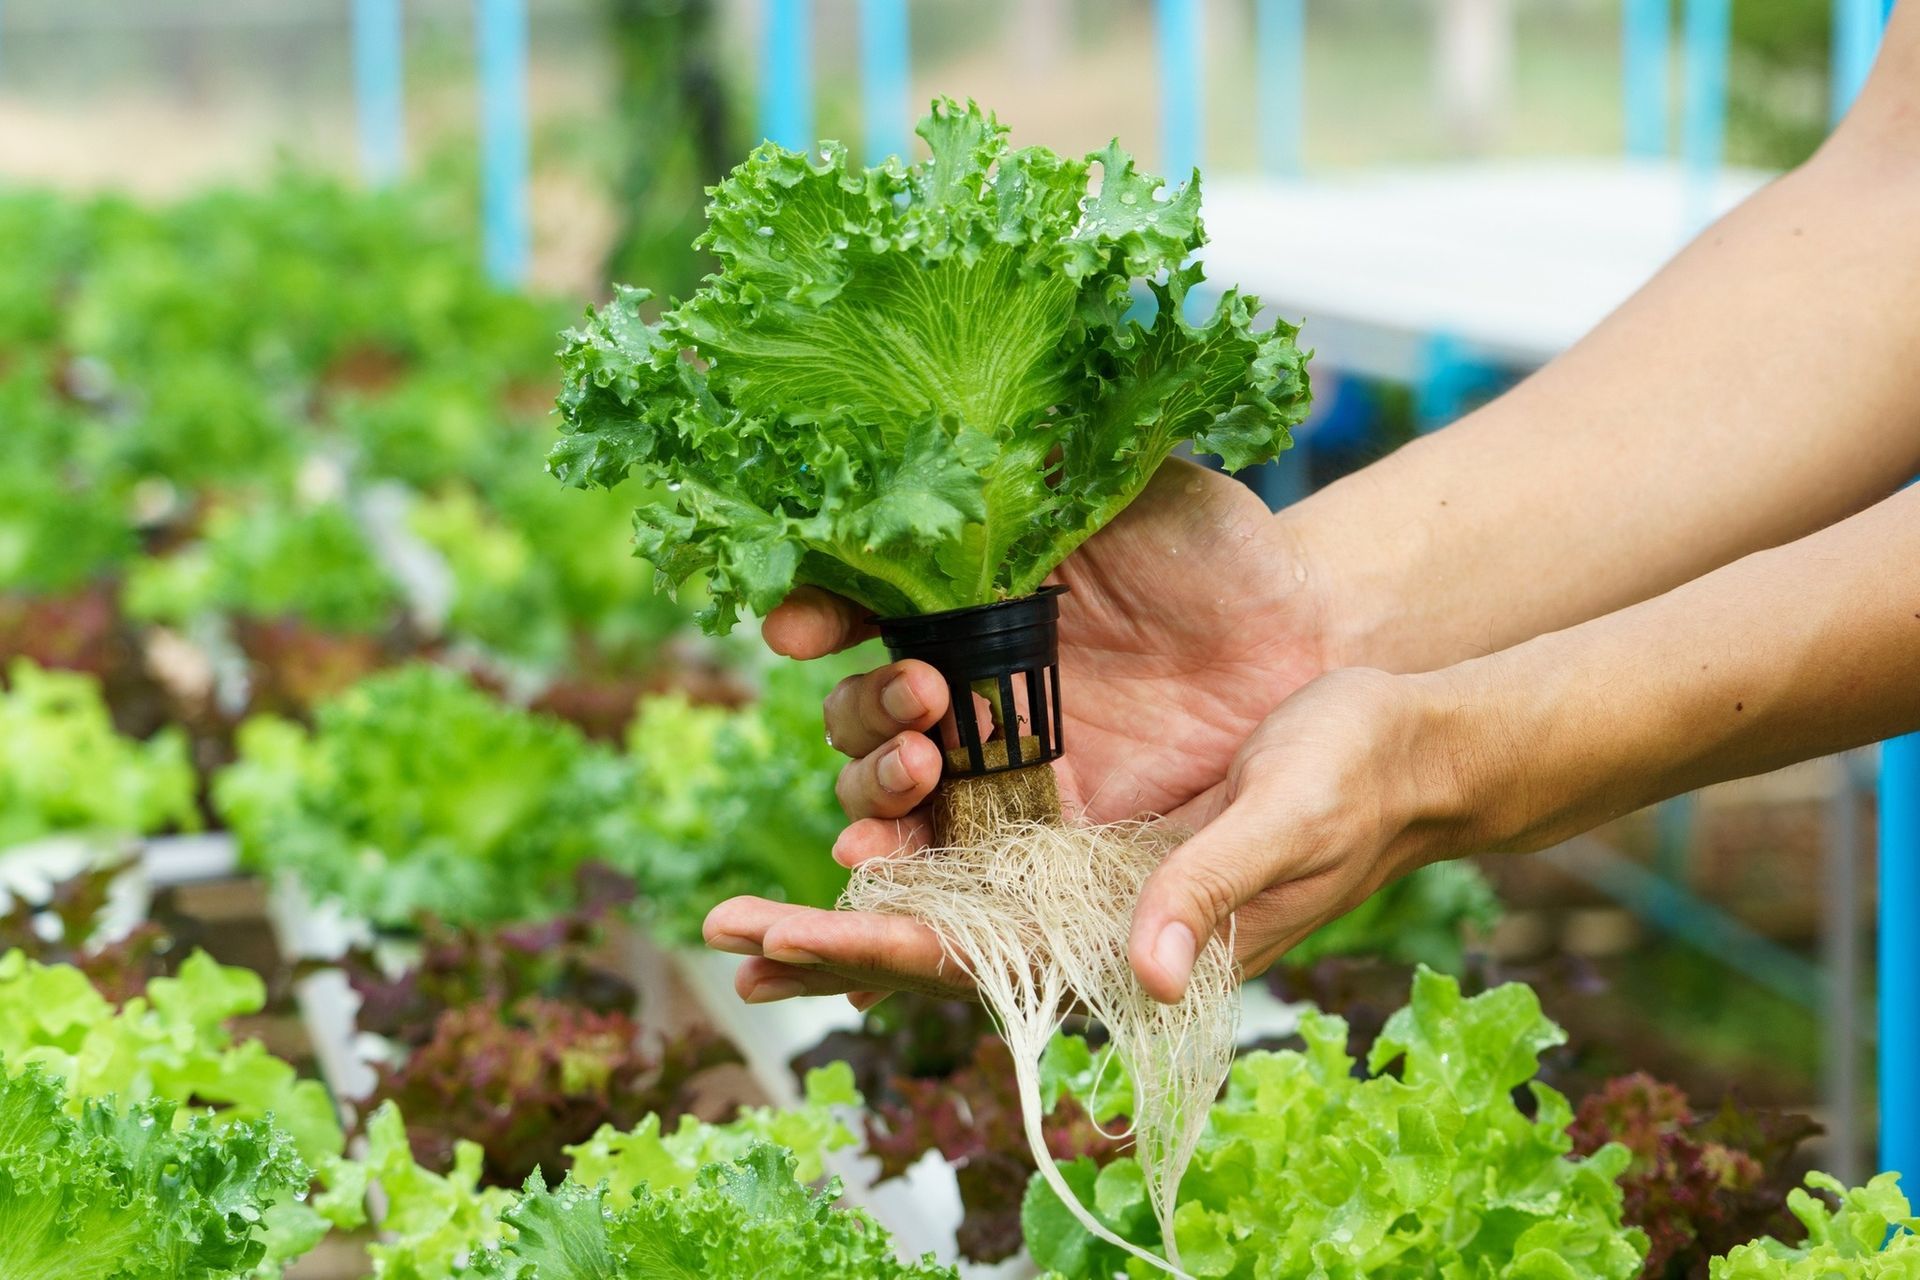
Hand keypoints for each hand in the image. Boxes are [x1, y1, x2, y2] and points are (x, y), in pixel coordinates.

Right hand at [704, 458, 1344, 1003]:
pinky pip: (961, 867)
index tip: (801, 628)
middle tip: (923, 699)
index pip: (856, 612)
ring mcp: (1002, 767)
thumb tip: (934, 442)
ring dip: (873, 796)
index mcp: (964, 604)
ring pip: (893, 799)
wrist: (1309, 638)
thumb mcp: (1121, 492)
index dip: (816, 617)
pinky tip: (880, 875)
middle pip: (860, 718)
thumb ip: (1037, 480)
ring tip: (913, 776)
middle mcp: (965, 687)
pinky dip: (908, 877)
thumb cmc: (1214, 553)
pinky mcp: (1048, 837)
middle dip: (863, 716)